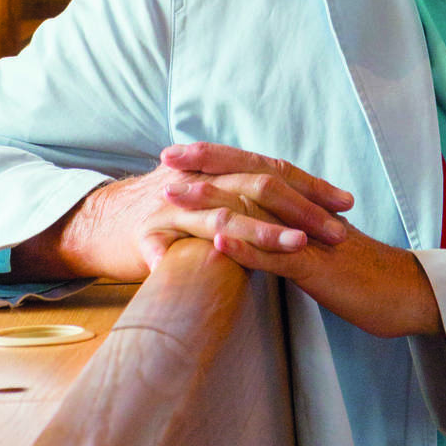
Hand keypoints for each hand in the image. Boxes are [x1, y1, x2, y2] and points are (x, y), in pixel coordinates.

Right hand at [9, 144, 354, 283]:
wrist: (98, 221)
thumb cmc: (162, 216)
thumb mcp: (208, 200)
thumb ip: (244, 200)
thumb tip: (293, 209)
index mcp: (218, 173)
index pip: (273, 171)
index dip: (311, 186)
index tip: (347, 202)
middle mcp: (199, 183)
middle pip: (257, 189)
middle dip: (300, 210)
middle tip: (336, 232)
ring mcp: (171, 207)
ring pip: (222, 217)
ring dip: (260, 233)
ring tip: (294, 248)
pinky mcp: (144, 236)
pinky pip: (164, 250)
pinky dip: (185, 262)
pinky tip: (213, 275)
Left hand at [166, 143, 443, 340]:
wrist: (406, 292)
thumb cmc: (358, 274)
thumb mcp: (314, 248)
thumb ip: (285, 233)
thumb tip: (252, 228)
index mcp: (302, 203)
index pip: (254, 171)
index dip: (216, 159)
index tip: (176, 154)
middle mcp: (304, 209)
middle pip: (251, 177)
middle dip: (207, 165)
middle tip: (166, 158)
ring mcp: (310, 235)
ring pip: (259, 210)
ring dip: (215, 200)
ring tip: (176, 195)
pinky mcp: (319, 267)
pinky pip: (281, 254)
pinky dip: (248, 247)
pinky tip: (218, 241)